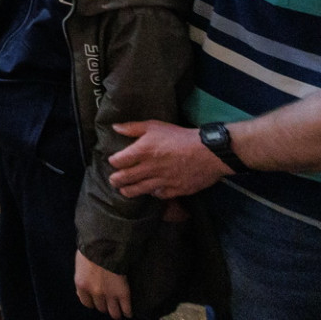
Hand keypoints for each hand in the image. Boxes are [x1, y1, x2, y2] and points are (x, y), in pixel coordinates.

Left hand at [75, 253, 131, 319]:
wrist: (106, 243)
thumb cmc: (92, 249)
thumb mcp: (80, 264)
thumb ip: (81, 279)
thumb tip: (81, 292)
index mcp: (81, 284)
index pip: (86, 302)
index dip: (93, 302)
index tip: (97, 300)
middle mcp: (94, 292)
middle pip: (100, 308)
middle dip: (104, 305)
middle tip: (109, 302)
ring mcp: (109, 294)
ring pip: (113, 312)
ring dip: (116, 312)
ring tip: (119, 310)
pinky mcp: (123, 293)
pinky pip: (126, 309)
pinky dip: (128, 312)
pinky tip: (128, 312)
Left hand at [108, 120, 230, 198]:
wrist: (209, 152)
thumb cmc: (180, 136)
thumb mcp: (155, 126)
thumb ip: (133, 128)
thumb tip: (115, 127)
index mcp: (143, 151)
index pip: (118, 160)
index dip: (113, 162)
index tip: (114, 162)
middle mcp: (150, 168)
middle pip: (126, 178)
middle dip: (116, 180)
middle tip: (113, 181)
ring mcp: (163, 181)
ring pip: (140, 189)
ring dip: (129, 190)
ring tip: (124, 191)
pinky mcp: (176, 190)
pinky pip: (159, 195)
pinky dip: (153, 194)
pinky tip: (151, 192)